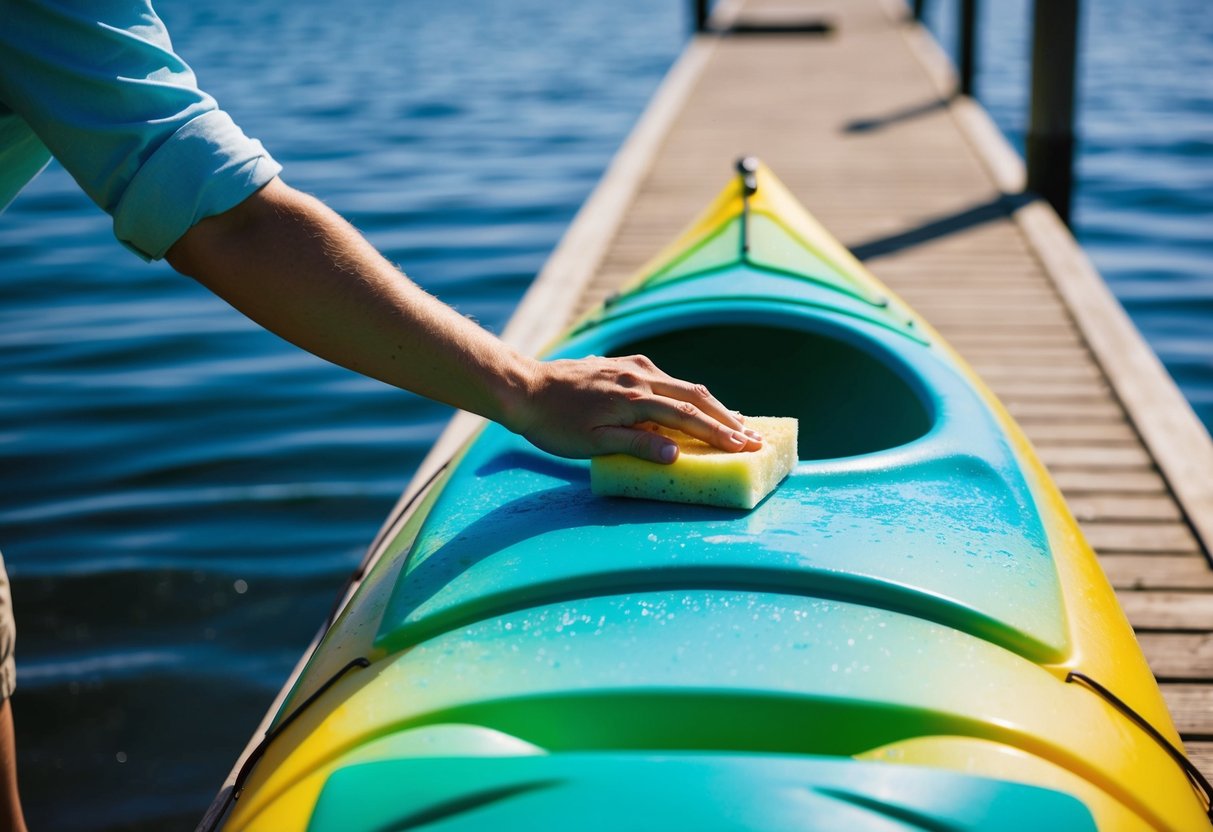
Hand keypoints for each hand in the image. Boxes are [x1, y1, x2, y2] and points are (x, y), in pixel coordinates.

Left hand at [509, 354, 762, 462]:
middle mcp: (639, 376)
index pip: (687, 417)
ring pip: (683, 384)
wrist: (524, 389)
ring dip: (712, 405)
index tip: (744, 446)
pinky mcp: (625, 365)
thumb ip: (636, 445)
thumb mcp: (593, 443)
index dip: (718, 433)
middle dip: (727, 417)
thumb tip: (675, 453)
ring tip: (736, 422)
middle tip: (754, 436)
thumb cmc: (554, 424)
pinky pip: (667, 379)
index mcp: (634, 398)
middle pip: (695, 395)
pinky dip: (688, 394)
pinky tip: (696, 404)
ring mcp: (633, 367)